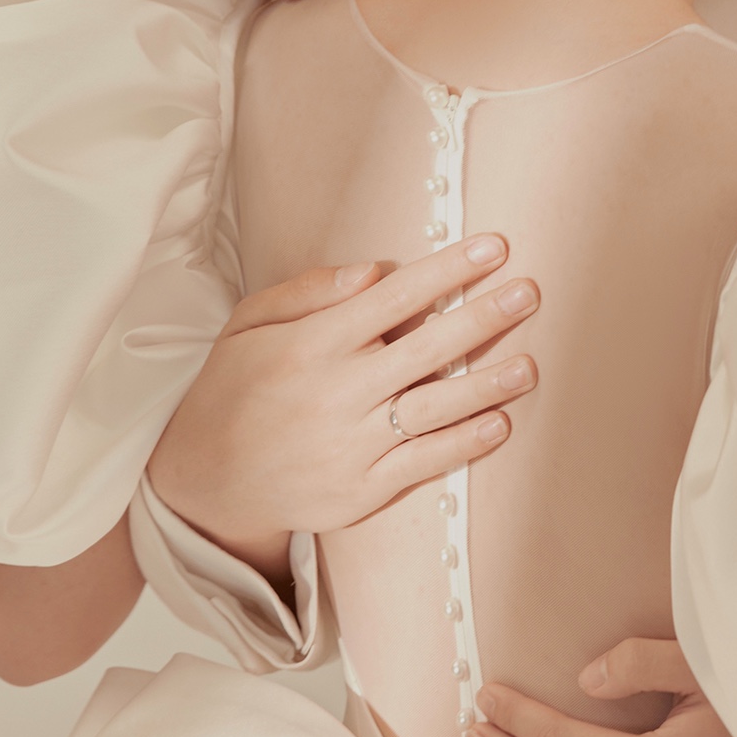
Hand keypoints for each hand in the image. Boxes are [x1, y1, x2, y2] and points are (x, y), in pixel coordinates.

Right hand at [147, 236, 538, 579]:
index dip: (448, 271)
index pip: (394, 298)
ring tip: (531, 364)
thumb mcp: (248, 325)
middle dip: (484, 317)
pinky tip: (499, 423)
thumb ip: (307, 292)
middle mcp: (337, 392)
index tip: (494, 247)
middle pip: (427, 349)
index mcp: (312, 344)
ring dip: (488, 385)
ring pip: (434, 409)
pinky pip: (424, 463)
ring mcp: (351, 444)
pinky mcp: (361, 490)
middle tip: (530, 292)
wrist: (205, 481)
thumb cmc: (234, 389)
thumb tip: (373, 271)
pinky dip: (464, 443)